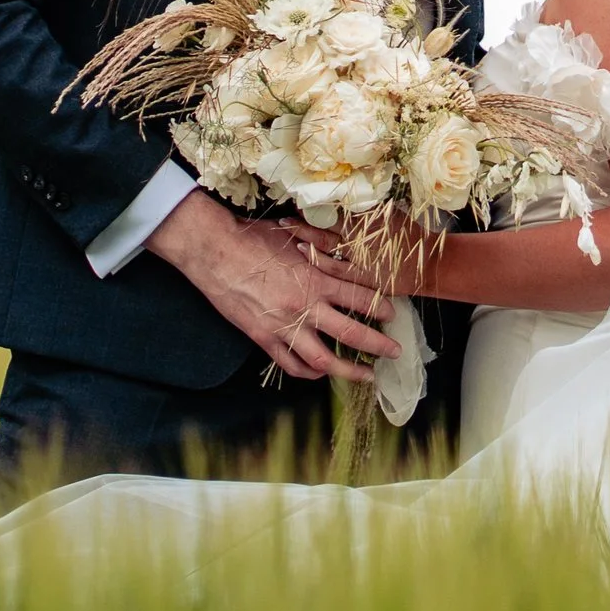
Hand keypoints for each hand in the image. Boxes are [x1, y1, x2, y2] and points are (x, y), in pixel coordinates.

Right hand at [145, 189, 400, 381]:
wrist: (215, 252)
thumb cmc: (253, 239)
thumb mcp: (295, 235)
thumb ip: (322, 245)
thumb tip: (344, 249)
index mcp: (315, 279)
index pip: (359, 298)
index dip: (380, 307)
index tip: (393, 314)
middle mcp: (304, 307)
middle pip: (350, 333)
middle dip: (377, 345)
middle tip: (395, 352)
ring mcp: (284, 327)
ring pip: (323, 359)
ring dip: (348, 370)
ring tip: (366, 375)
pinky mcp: (263, 338)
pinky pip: (291, 363)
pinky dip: (308, 372)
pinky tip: (320, 372)